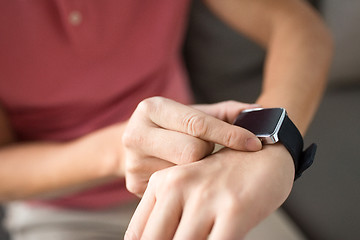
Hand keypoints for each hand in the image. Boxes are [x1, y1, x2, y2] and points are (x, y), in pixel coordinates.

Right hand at [122, 97, 261, 195]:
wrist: (134, 142)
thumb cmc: (171, 127)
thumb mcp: (191, 113)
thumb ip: (223, 113)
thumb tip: (258, 114)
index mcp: (151, 108)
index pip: (197, 124)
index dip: (229, 134)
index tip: (253, 143)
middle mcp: (136, 133)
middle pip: (192, 151)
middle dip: (207, 152)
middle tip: (206, 150)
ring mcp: (133, 162)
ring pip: (185, 173)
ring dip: (198, 168)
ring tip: (195, 161)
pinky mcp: (135, 184)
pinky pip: (175, 188)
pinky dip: (186, 182)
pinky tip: (185, 175)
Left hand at [125, 144, 294, 239]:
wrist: (264, 152)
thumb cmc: (225, 176)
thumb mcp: (186, 186)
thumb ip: (166, 214)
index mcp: (162, 182)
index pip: (138, 233)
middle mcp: (178, 186)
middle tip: (186, 239)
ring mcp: (205, 198)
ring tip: (201, 237)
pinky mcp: (233, 210)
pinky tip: (220, 239)